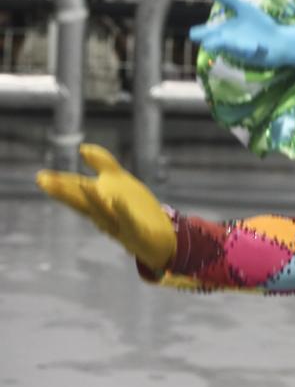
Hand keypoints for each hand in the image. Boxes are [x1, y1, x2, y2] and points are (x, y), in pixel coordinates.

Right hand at [36, 144, 175, 270]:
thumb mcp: (117, 181)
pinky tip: (118, 201)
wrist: (160, 238)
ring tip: (85, 186)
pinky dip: (123, 211)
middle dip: (66, 193)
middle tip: (44, 183)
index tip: (40, 177)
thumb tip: (82, 148)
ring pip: (103, 212)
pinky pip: (129, 221)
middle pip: (83, 202)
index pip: (77, 191)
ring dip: (94, 199)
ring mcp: (120, 224)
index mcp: (99, 201)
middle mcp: (105, 213)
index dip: (60, 184)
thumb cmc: (133, 208)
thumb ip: (101, 164)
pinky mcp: (138, 231)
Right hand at [189, 0, 294, 69]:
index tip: (195, 32)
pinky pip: (245, 52)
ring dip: (234, 43)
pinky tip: (255, 46)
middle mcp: (227, 43)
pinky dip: (249, 47)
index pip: (202, 34)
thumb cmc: (260, 25)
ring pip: (228, 47)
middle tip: (207, 41)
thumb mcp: (244, 9)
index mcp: (222, 31)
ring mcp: (238, 51)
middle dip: (210, 42)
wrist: (280, 40)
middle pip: (210, 44)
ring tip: (231, 39)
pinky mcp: (249, 56)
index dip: (197, 33)